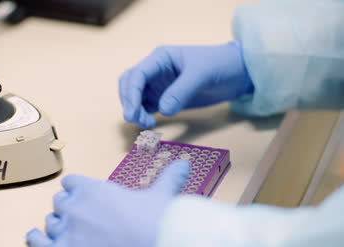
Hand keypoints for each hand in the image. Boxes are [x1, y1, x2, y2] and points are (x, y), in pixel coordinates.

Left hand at [26, 160, 190, 246]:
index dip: (76, 189)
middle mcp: (75, 207)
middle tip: (78, 216)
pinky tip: (39, 239)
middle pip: (60, 201)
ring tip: (64, 230)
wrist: (151, 244)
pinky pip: (38, 242)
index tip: (82, 195)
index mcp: (93, 190)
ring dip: (57, 225)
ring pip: (51, 221)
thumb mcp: (161, 197)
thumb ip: (169, 179)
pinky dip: (38, 240)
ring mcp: (66, 231)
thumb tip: (183, 165)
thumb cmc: (153, 222)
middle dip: (68, 208)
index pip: (71, 183)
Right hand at [119, 41, 252, 128]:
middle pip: (129, 85)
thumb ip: (181, 91)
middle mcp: (155, 71)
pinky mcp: (164, 98)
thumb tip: (163, 111)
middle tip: (136, 120)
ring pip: (135, 97)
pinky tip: (151, 124)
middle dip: (129, 102)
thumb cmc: (220, 64)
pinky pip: (145, 107)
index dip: (131, 93)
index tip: (133, 112)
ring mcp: (159, 85)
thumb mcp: (201, 74)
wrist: (237, 73)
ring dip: (135, 110)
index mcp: (160, 58)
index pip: (137, 74)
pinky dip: (143, 115)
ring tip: (147, 124)